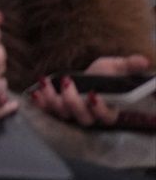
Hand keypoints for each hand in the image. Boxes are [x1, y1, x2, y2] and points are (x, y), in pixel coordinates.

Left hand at [30, 55, 148, 127]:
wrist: (85, 77)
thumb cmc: (102, 75)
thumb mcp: (115, 68)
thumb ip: (128, 66)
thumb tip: (144, 61)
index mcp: (107, 110)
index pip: (106, 118)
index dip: (99, 109)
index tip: (93, 94)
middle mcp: (89, 116)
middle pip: (82, 118)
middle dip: (73, 102)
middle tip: (67, 83)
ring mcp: (72, 115)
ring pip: (63, 115)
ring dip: (53, 100)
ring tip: (46, 84)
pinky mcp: (56, 110)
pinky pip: (47, 110)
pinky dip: (41, 102)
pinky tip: (35, 92)